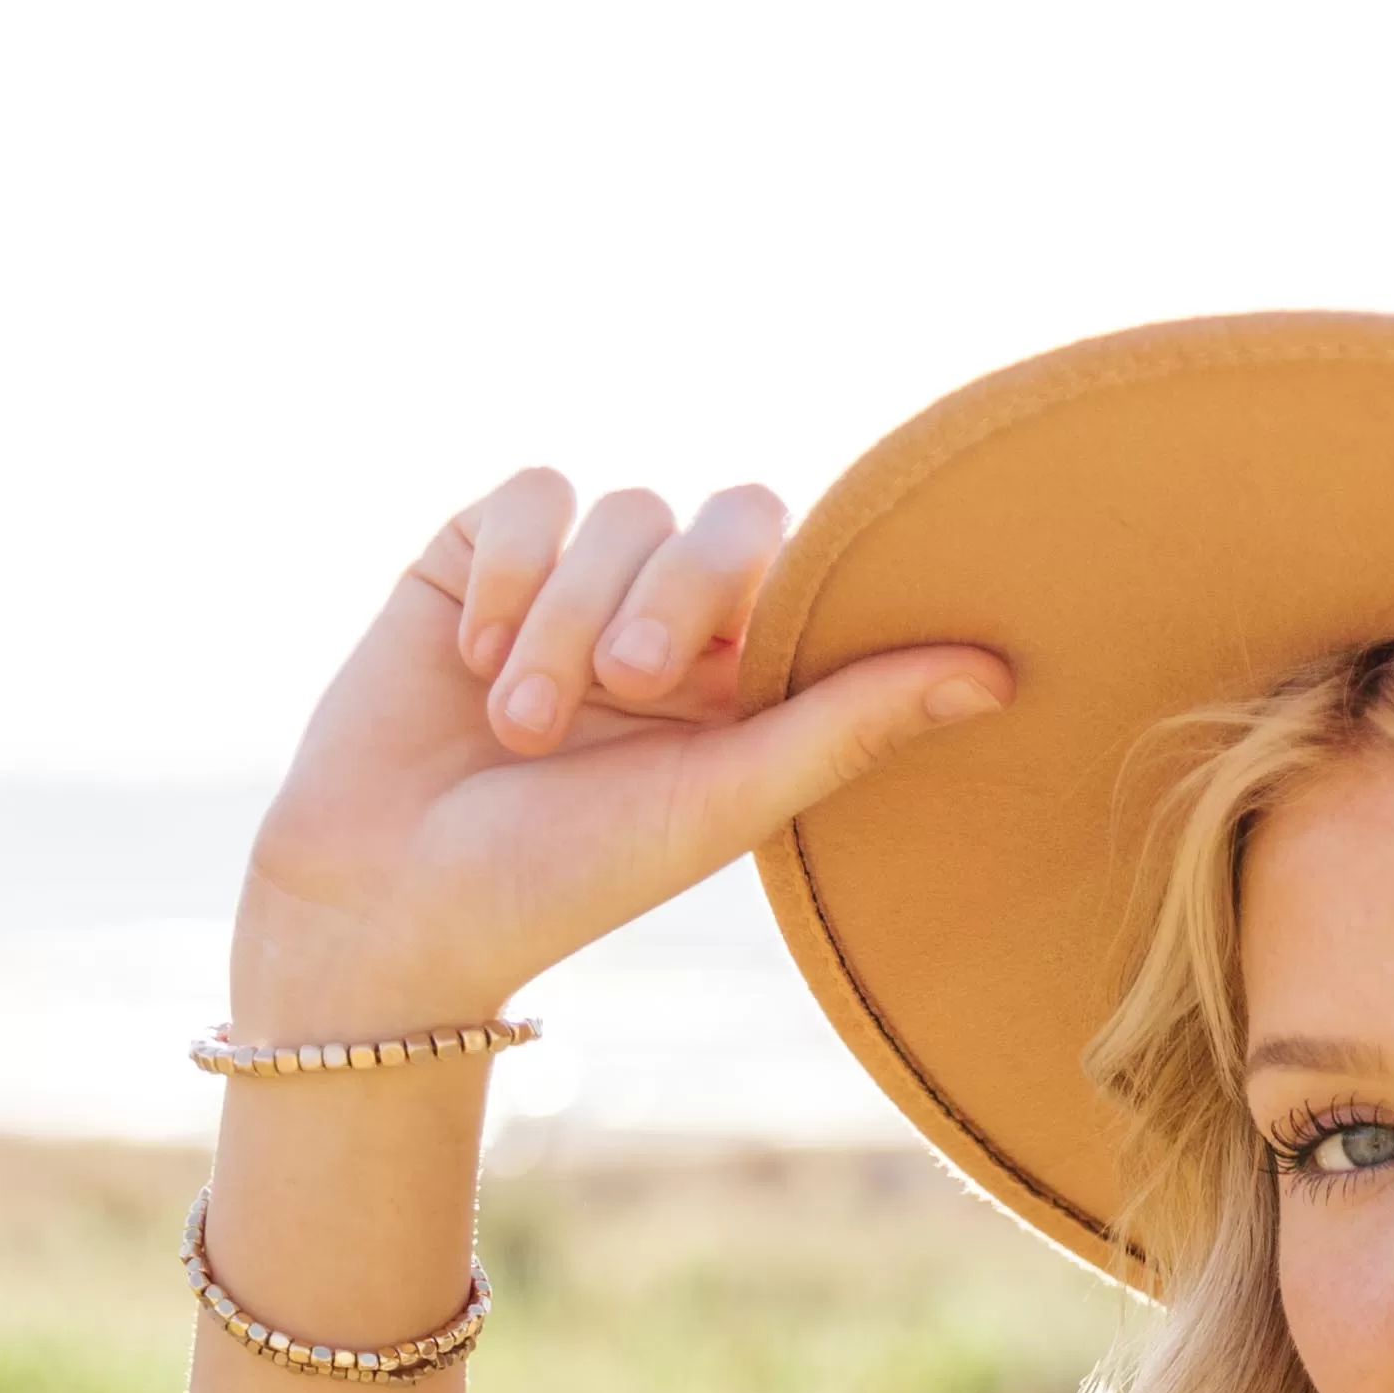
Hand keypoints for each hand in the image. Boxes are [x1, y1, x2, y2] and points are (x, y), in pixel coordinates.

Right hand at [226, 469, 1010, 1039]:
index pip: (800, 569)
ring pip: (619, 510)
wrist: (391, 899)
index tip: (719, 681)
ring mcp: (573, 580)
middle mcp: (668, 620)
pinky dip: (512, 572)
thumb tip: (1001, 671)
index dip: (765, 595)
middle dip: (676, 593)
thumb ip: (852, 724)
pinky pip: (531, 493)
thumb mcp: (723, 801)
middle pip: (723, 518)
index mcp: (744, 682)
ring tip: (523, 726)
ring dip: (572, 616)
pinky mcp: (478, 553)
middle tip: (633, 685)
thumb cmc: (568, 875)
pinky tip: (474, 661)